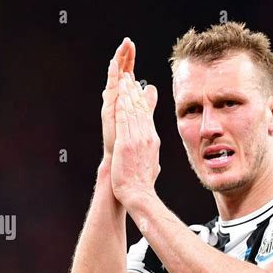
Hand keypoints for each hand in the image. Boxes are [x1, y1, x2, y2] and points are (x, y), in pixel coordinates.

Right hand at [101, 37, 135, 162]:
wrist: (122, 164)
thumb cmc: (130, 146)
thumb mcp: (142, 119)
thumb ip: (147, 103)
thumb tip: (151, 88)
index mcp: (125, 102)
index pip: (128, 76)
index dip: (129, 61)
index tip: (132, 45)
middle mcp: (117, 102)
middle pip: (121, 74)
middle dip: (125, 57)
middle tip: (128, 40)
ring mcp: (113, 106)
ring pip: (116, 79)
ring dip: (118, 62)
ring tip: (122, 47)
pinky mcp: (109, 112)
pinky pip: (111, 90)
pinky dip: (112, 77)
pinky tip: (114, 64)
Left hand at [111, 70, 160, 211]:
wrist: (139, 194)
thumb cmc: (142, 184)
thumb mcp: (152, 165)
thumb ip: (151, 155)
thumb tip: (154, 154)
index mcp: (152, 141)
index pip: (147, 116)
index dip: (141, 100)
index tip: (137, 90)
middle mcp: (147, 137)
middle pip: (140, 109)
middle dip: (134, 92)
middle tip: (129, 78)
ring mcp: (137, 139)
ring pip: (132, 111)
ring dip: (127, 94)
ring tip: (123, 80)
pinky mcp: (126, 143)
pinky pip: (123, 120)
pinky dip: (121, 105)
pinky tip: (118, 95)